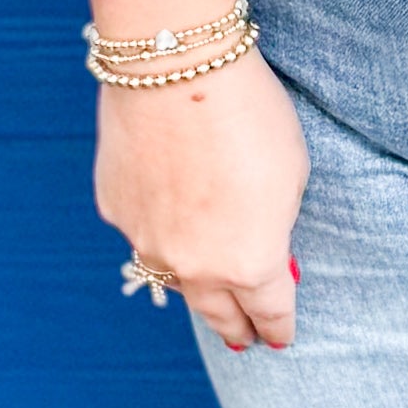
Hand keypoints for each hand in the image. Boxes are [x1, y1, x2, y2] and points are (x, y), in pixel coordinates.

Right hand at [95, 48, 309, 354]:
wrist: (175, 68)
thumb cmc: (249, 114)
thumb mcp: (291, 175)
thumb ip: (277, 225)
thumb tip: (264, 248)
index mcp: (249, 264)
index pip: (269, 313)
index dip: (277, 328)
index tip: (280, 339)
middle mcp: (194, 267)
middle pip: (217, 314)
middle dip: (235, 328)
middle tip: (244, 339)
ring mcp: (146, 241)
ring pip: (173, 278)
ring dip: (194, 285)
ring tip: (206, 289)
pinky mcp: (115, 209)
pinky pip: (142, 234)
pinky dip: (159, 233)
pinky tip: (170, 220)